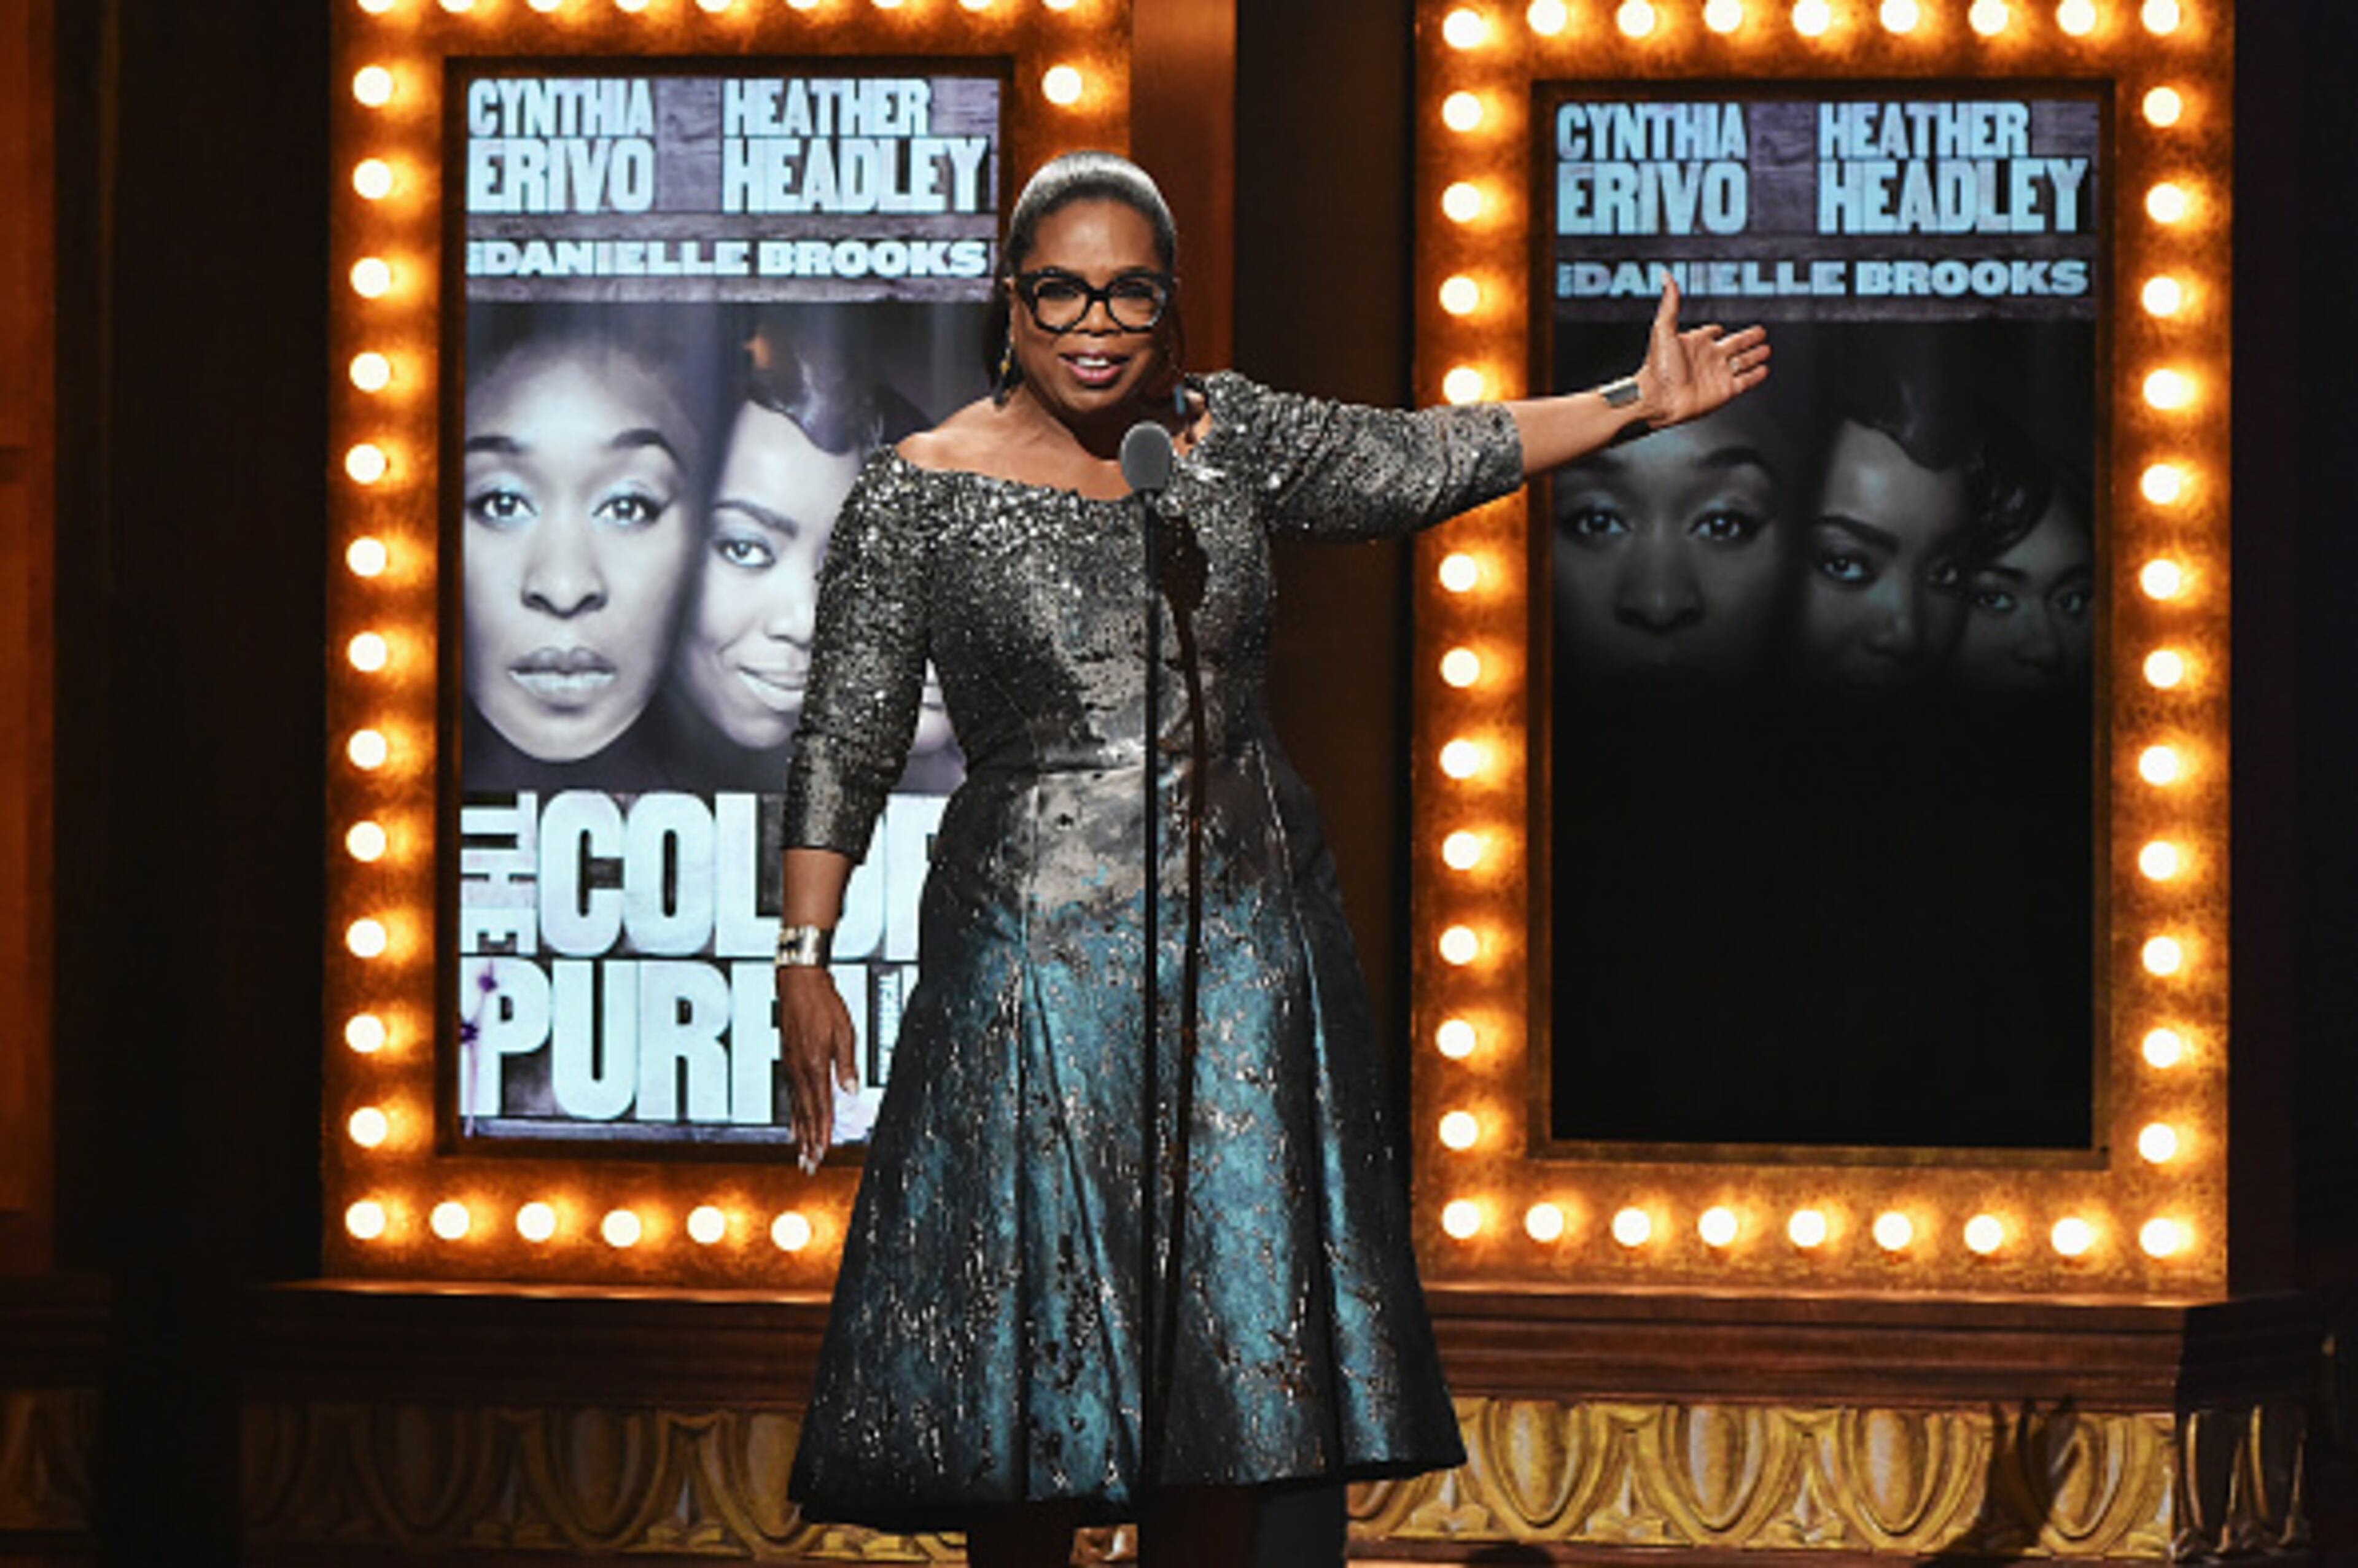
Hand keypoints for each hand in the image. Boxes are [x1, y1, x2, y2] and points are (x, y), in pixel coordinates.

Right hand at [776, 964, 857, 1172]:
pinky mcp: (789, 1061)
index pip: (822, 1107)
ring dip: (800, 1133)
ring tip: (801, 1153)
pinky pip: (791, 1095)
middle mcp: (800, 1070)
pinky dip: (793, 1114)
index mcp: (815, 1065)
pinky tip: (794, 1124)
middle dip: (809, 1142)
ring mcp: (791, 1067)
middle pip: (807, 1114)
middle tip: (809, 1166)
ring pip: (796, 1108)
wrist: (798, 983)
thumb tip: (851, 1090)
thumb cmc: (823, 1003)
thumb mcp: (844, 1031)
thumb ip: (847, 1064)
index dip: (824, 1132)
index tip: (824, 1152)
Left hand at [1632, 277, 1769, 428]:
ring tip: (1767, 350)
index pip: (1712, 332)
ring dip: (1755, 355)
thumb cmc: (1656, 367)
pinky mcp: (1726, 391)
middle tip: (1761, 333)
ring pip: (1744, 361)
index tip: (1722, 327)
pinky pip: (1746, 381)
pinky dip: (1756, 375)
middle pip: (1736, 345)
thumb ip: (1671, 302)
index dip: (1717, 330)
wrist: (1658, 399)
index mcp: (1696, 342)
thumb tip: (1667, 277)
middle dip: (1749, 339)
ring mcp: (1718, 374)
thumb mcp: (1664, 328)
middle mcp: (1709, 357)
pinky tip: (1764, 370)